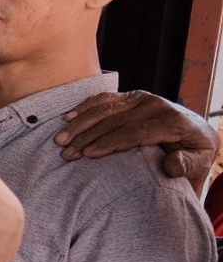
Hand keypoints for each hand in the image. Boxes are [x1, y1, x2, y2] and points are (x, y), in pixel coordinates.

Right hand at [57, 90, 218, 194]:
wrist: (198, 133)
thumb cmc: (195, 153)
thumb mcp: (200, 163)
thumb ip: (187, 165)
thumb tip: (172, 165)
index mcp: (172, 121)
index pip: (135, 131)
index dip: (110, 142)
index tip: (88, 154)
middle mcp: (156, 105)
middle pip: (115, 120)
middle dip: (88, 137)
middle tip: (67, 152)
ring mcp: (142, 98)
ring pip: (105, 108)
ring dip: (80, 123)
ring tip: (61, 139)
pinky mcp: (132, 96)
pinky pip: (105, 99)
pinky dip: (85, 107)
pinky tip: (68, 117)